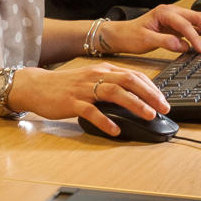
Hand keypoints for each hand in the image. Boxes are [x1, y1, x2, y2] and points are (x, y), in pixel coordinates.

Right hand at [9, 62, 170, 137]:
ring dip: (134, 104)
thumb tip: (135, 97)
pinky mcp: (72, 102)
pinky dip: (105, 121)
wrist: (36, 86)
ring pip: (114, 93)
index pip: (134, 75)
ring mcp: (84, 89)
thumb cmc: (66, 85)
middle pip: (129, 81)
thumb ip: (111, 85)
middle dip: (150, 94)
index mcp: (103, 70)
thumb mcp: (91, 79)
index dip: (151, 87)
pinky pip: (91, 112)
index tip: (163, 100)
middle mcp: (96, 76)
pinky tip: (115, 130)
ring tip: (148, 115)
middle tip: (164, 108)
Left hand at [103, 4, 200, 56]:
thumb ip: (164, 42)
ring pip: (200, 19)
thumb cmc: (131, 35)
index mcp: (164, 12)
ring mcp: (176, 17)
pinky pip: (195, 26)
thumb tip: (183, 46)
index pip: (185, 24)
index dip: (196, 37)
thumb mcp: (145, 40)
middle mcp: (172, 11)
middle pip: (199, 17)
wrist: (122, 34)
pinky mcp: (177, 24)